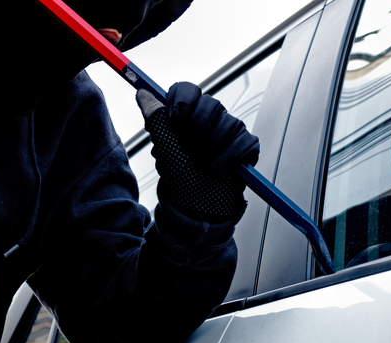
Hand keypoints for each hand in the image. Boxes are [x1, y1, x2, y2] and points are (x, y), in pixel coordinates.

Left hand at [136, 89, 249, 222]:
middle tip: (188, 149)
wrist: (196, 205)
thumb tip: (143, 94)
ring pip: (228, 125)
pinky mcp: (248, 145)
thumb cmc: (180, 176)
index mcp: (190, 112)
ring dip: (210, 149)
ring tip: (200, 166)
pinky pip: (243, 143)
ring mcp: (232, 129)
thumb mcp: (164, 149)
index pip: (188, 89)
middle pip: (210, 104)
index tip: (174, 120)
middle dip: (196, 129)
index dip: (181, 101)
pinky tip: (216, 171)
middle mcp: (213, 116)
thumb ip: (155, 120)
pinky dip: (228, 159)